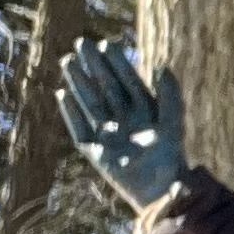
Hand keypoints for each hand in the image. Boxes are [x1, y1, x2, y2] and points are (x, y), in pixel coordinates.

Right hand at [58, 39, 190, 210]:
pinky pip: (78, 128)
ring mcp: (107, 135)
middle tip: (80, 43)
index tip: (106, 44)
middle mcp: (123, 120)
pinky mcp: (94, 152)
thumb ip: (170, 96)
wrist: (159, 191)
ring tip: (67, 61)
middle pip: (105, 87)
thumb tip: (162, 66)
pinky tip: (62, 94)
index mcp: (143, 112)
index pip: (127, 81)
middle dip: (93, 66)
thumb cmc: (169, 159)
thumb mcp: (172, 124)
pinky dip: (70, 113)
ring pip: (89, 102)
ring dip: (78, 82)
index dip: (117, 63)